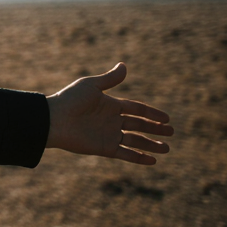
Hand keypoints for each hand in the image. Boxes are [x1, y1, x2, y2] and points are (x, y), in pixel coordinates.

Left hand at [45, 62, 171, 164]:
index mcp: (110, 105)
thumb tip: (124, 65)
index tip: (167, 118)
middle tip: (172, 132)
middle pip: (139, 125)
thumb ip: (109, 79)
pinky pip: (125, 154)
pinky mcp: (104, 148)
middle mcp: (111, 121)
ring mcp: (109, 135)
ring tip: (167, 148)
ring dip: (151, 145)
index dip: (152, 113)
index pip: (136, 109)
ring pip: (135, 141)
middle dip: (156, 129)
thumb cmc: (70, 100)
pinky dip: (139, 157)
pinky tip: (153, 160)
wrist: (54, 120)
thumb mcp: (91, 86)